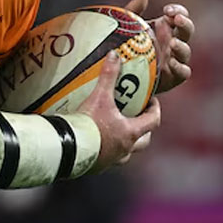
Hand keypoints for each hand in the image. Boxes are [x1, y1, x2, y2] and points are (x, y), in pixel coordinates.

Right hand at [78, 51, 161, 170]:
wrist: (67, 149)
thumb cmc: (88, 124)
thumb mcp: (99, 97)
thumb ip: (108, 76)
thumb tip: (114, 55)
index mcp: (130, 133)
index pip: (153, 121)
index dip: (155, 110)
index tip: (151, 101)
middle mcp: (125, 149)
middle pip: (144, 141)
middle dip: (144, 129)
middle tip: (137, 117)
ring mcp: (112, 160)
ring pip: (127, 152)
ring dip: (126, 143)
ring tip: (116, 130)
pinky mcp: (97, 167)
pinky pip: (108, 159)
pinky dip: (108, 151)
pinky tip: (97, 142)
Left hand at [124, 0, 193, 93]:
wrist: (116, 77)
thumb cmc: (122, 48)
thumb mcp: (124, 27)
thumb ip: (133, 10)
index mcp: (165, 28)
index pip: (179, 15)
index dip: (178, 10)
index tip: (167, 10)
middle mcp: (172, 43)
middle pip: (187, 31)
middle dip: (185, 23)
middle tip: (176, 19)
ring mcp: (174, 60)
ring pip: (186, 51)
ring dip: (182, 46)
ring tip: (172, 43)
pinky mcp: (172, 77)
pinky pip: (183, 72)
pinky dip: (181, 67)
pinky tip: (171, 63)